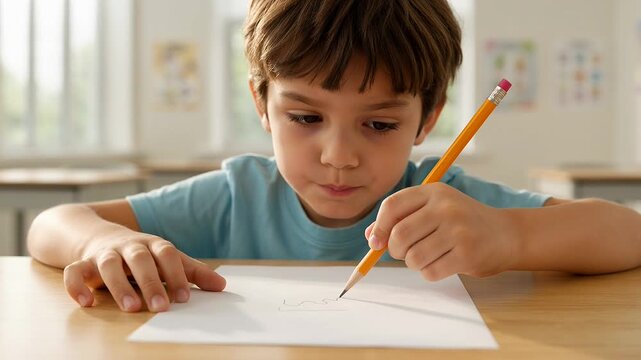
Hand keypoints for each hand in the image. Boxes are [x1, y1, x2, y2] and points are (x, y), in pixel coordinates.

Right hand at [63, 231, 225, 311]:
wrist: (96, 233)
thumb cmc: (141, 252)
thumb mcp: (166, 258)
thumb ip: (192, 272)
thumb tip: (222, 286)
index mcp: (153, 244)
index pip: (167, 254)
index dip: (177, 274)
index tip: (185, 298)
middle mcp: (129, 246)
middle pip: (140, 259)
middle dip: (152, 283)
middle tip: (162, 307)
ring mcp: (105, 253)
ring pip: (109, 265)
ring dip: (119, 286)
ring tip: (132, 308)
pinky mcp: (83, 263)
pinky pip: (75, 272)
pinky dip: (77, 285)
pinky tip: (86, 302)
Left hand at [365, 182, 517, 280]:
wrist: (506, 234)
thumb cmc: (462, 223)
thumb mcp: (434, 209)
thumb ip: (402, 218)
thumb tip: (371, 238)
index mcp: (434, 192)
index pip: (392, 206)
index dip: (378, 227)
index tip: (376, 242)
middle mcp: (445, 208)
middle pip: (399, 235)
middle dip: (395, 250)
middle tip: (405, 252)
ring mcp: (458, 230)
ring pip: (413, 257)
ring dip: (414, 263)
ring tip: (429, 256)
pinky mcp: (467, 254)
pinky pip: (430, 272)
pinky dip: (429, 272)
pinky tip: (443, 263)